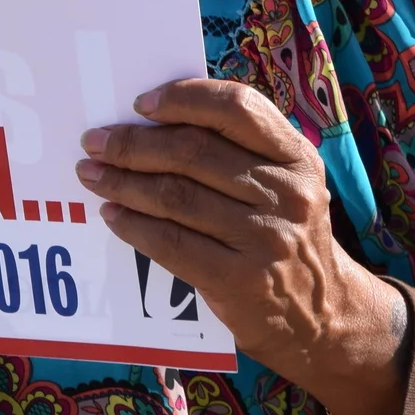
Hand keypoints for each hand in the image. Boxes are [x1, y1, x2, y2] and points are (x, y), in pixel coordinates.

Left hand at [79, 78, 409, 414]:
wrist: (323, 315)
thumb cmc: (282, 232)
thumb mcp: (282, 182)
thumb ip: (235, 147)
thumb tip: (149, 118)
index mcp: (296, 156)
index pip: (237, 108)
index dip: (183, 98)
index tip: (139, 104)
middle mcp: (287, 193)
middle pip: (192, 152)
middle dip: (132, 143)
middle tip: (95, 142)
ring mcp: (266, 238)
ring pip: (175, 196)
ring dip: (122, 181)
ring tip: (91, 173)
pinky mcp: (241, 280)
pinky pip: (171, 242)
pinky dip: (133, 224)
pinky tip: (112, 214)